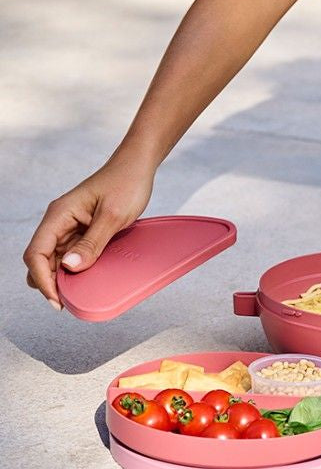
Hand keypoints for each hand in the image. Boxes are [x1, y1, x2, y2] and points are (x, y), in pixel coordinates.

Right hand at [23, 154, 154, 307]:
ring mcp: (69, 227)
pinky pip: (70, 255)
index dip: (42, 279)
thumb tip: (69, 267)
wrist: (137, 167)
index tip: (58, 299)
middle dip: (49, 282)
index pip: (36, 253)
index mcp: (59, 215)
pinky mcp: (81, 231)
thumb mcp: (113, 216)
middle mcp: (59, 222)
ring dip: (62, 278)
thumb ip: (92, 243)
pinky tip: (86, 279)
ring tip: (77, 294)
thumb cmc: (126, 184)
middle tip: (68, 301)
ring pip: (54, 260)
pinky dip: (74, 269)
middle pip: (40, 260)